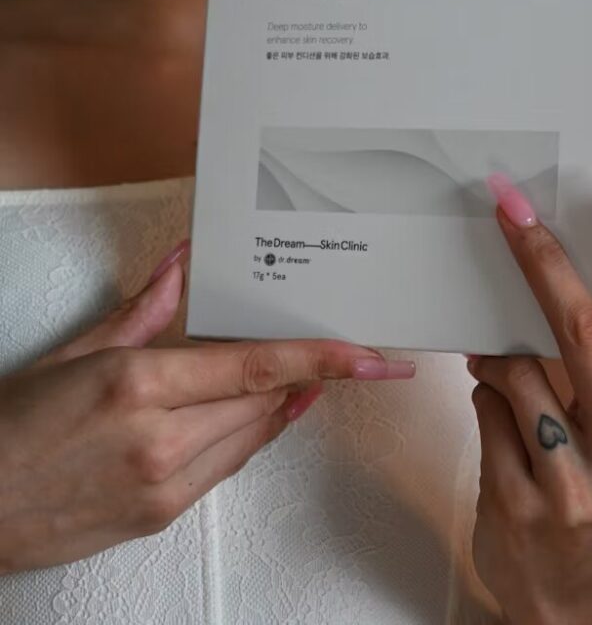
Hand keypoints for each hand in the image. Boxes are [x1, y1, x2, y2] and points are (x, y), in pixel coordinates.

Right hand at [0, 241, 414, 573]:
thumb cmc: (11, 428)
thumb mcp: (75, 353)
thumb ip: (144, 309)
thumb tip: (183, 264)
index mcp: (137, 385)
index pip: (255, 366)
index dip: (322, 359)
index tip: (368, 356)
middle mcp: (159, 440)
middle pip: (264, 400)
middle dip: (307, 374)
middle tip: (344, 350)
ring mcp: (163, 485)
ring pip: (253, 435)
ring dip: (282, 402)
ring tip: (308, 372)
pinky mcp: (161, 515)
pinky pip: (228, 466)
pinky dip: (251, 434)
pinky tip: (258, 410)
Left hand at [467, 156, 591, 624]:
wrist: (575, 601)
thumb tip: (550, 278)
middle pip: (585, 334)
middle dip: (542, 259)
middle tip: (510, 206)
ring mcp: (576, 484)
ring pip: (518, 369)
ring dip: (499, 350)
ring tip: (503, 363)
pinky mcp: (519, 500)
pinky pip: (484, 407)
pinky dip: (483, 393)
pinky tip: (500, 416)